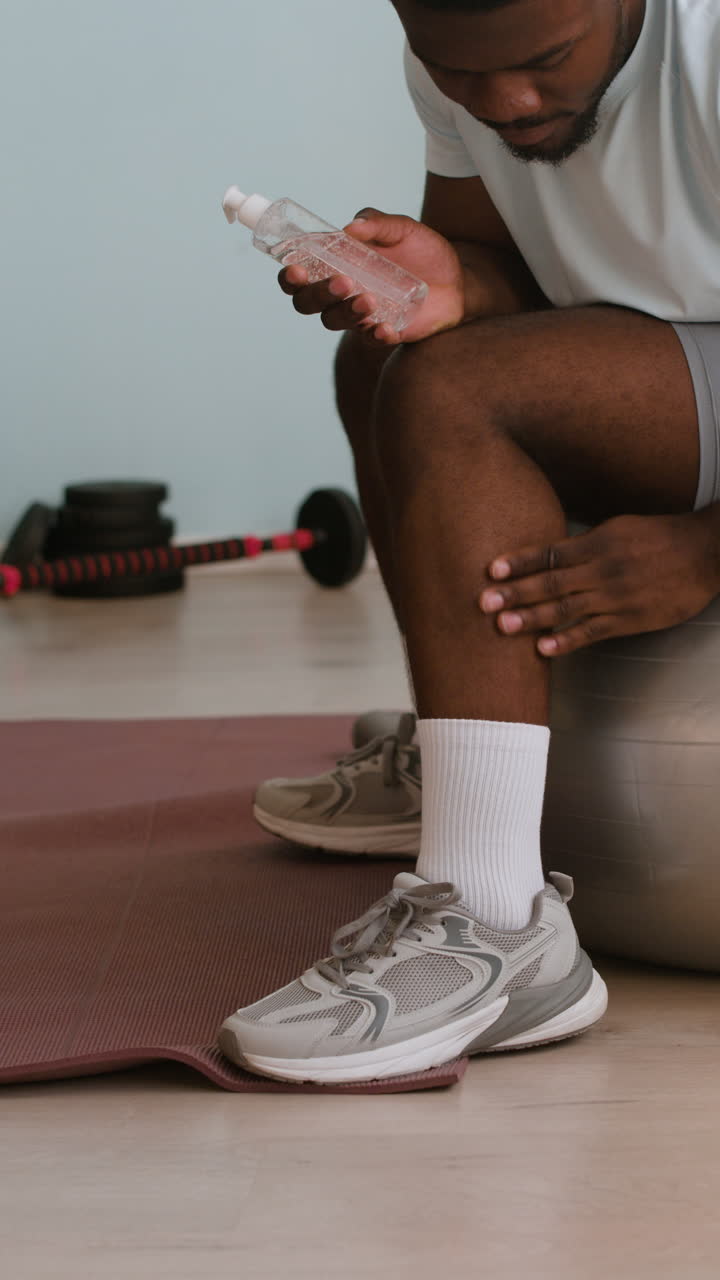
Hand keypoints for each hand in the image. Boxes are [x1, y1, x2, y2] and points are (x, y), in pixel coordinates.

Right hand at [278, 208, 464, 344]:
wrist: (459, 280)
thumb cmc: (423, 251)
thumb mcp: (403, 228)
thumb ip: (378, 223)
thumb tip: (351, 227)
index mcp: (336, 264)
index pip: (299, 275)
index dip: (290, 276)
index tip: (296, 269)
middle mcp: (340, 293)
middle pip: (308, 303)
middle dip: (317, 294)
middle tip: (342, 282)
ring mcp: (359, 315)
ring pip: (334, 321)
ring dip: (345, 312)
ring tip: (369, 299)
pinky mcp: (383, 333)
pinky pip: (370, 340)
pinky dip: (375, 336)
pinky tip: (384, 328)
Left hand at [479, 512, 719, 657]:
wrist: (705, 553)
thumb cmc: (660, 538)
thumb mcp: (619, 529)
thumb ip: (585, 545)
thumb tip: (549, 557)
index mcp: (598, 543)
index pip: (550, 554)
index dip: (520, 562)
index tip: (492, 570)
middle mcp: (602, 570)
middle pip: (551, 582)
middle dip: (515, 593)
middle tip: (483, 602)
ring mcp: (615, 597)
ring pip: (567, 608)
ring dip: (533, 618)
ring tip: (503, 626)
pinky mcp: (630, 620)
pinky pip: (593, 632)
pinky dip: (567, 640)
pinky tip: (544, 648)